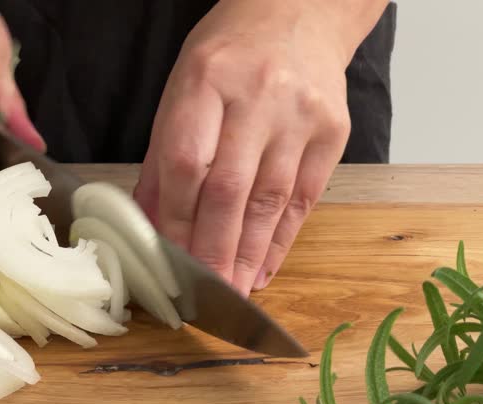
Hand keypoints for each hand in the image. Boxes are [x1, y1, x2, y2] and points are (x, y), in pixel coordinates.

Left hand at [134, 0, 363, 295]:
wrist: (299, 14)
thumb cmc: (230, 53)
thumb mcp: (181, 88)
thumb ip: (163, 156)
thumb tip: (148, 221)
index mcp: (206, 80)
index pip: (187, 163)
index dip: (176, 219)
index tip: (168, 260)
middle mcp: (258, 96)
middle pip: (231, 189)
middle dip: (215, 251)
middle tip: (204, 296)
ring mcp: (301, 115)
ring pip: (271, 201)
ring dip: (249, 255)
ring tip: (233, 294)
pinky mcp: (334, 133)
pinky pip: (304, 198)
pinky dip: (281, 240)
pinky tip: (264, 268)